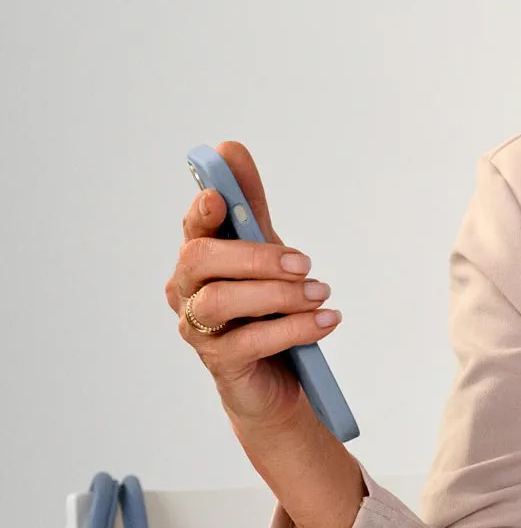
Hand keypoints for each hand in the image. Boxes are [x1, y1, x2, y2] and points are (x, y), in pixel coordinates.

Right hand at [165, 141, 339, 431]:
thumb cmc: (266, 308)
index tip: (220, 198)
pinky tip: (327, 321)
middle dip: (256, 255)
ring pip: (221, 300)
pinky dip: (294, 328)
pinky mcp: (220, 362)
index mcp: (199, 257)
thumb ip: (251, 207)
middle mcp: (187, 289)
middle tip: (305, 263)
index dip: (203, 210)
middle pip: (201, 259)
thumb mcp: (266, 253)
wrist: (281, 379)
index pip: (193, 226)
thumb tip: (230, 148)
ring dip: (278, 294)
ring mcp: (197, 327)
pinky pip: (249, 340)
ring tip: (321, 294)